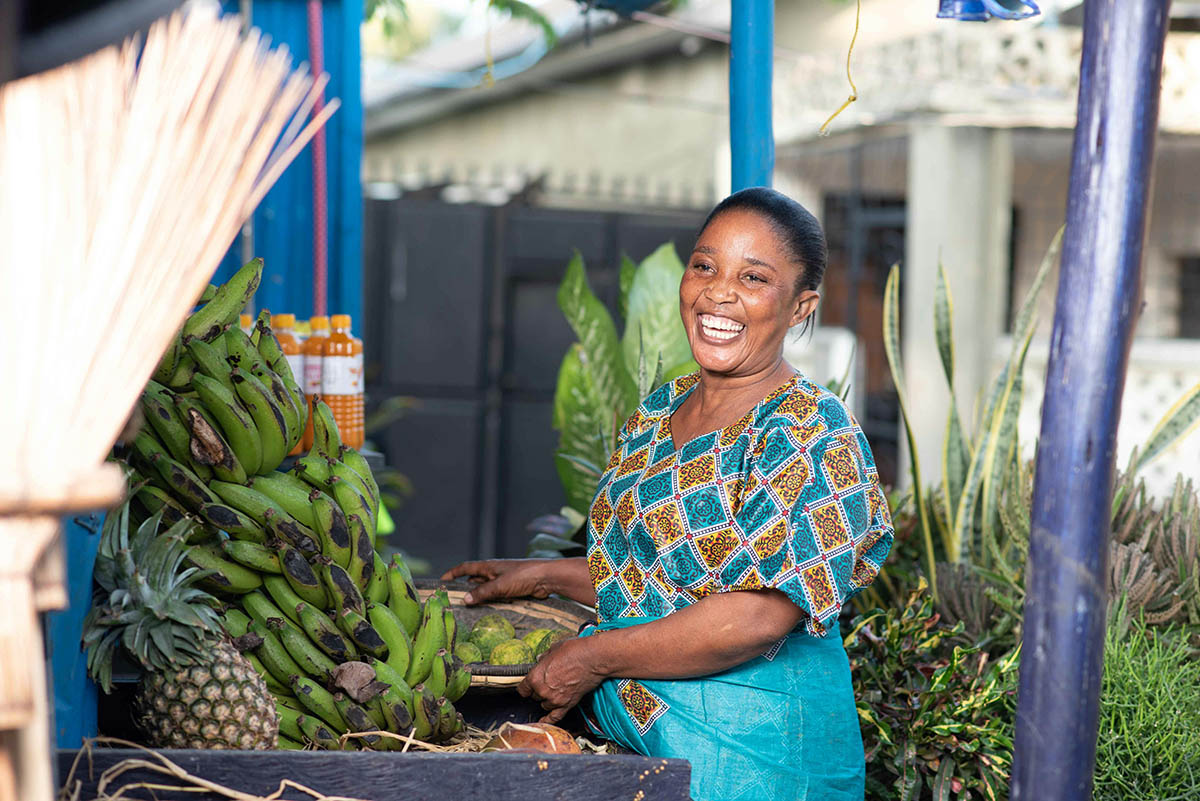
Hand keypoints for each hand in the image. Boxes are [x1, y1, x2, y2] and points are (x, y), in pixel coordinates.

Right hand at [440, 559, 555, 604]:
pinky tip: (487, 611)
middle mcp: (495, 572)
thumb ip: (482, 592)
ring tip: (467, 609)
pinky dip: (490, 602)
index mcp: (489, 566)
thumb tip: (465, 600)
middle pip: (475, 580)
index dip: (454, 573)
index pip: (466, 568)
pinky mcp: (513, 589)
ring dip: (478, 597)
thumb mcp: (500, 585)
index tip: (442, 580)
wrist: (547, 578)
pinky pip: (496, 595)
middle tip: (453, 601)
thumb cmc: (523, 576)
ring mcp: (504, 580)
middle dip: (465, 588)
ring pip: (486, 589)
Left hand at [517, 637, 605, 724]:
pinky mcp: (567, 705)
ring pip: (545, 705)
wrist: (593, 659)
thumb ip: (544, 658)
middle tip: (549, 682)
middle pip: (535, 696)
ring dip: (547, 700)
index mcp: (535, 677)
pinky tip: (544, 721)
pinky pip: (554, 718)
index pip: (523, 688)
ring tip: (556, 690)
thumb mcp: (553, 649)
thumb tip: (540, 660)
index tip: (528, 687)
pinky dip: (548, 720)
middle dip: (539, 690)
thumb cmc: (574, 651)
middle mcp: (542, 691)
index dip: (526, 687)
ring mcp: (555, 700)